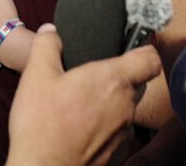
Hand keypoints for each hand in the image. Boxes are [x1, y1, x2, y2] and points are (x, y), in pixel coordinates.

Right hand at [7, 24, 161, 165]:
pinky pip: (117, 133)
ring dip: (110, 105)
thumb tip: (50, 31)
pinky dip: (104, 129)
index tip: (132, 47)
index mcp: (112, 80)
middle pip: (136, 83)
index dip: (144, 49)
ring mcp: (124, 133)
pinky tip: (80, 130)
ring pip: (126, 110)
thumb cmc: (42, 125)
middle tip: (92, 78)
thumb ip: (46, 47)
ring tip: (81, 106)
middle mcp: (125, 106)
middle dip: (119, 78)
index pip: (149, 59)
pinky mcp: (118, 154)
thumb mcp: (36, 76)